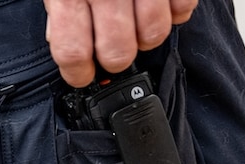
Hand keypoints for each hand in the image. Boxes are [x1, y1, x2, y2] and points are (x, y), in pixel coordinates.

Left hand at [43, 0, 196, 86]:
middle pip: (117, 53)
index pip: (72, 51)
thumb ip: (61, 10)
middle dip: (114, 59)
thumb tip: (65, 44)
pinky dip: (175, 12)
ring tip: (137, 24)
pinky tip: (160, 5)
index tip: (82, 76)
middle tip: (112, 49)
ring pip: (153, 35)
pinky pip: (183, 9)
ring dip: (146, 37)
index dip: (77, 73)